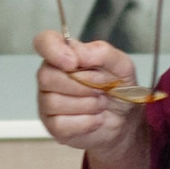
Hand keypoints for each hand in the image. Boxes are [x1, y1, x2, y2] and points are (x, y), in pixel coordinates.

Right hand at [32, 29, 142, 155]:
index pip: (43, 42)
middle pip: (46, 76)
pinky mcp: (53, 125)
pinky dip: (86, 122)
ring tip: (101, 104)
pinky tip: (96, 119)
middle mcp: (50, 76)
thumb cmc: (118, 88)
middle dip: (81, 84)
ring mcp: (47, 102)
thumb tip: (78, 53)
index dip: (53, 51)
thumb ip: (102, 53)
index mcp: (64, 55)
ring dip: (87, 104)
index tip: (73, 63)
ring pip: (53, 102)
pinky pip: (60, 124)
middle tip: (102, 89)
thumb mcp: (121, 66)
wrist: (126, 120)